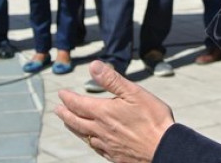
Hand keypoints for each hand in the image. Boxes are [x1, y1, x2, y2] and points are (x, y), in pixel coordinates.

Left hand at [55, 61, 174, 162]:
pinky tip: (91, 141)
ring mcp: (107, 145)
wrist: (163, 148)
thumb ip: (112, 80)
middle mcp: (101, 130)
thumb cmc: (153, 118)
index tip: (61, 93)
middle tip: (57, 109)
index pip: (79, 104)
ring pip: (83, 135)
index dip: (68, 98)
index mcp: (104, 112)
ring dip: (73, 127)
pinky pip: (95, 148)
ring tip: (68, 123)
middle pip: (76, 121)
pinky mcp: (114, 156)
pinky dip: (88, 141)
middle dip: (65, 113)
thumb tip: (93, 66)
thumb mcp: (134, 92)